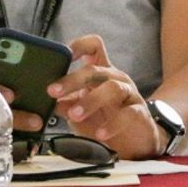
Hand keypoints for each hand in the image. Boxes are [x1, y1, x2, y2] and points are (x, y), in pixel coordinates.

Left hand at [48, 35, 165, 159]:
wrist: (133, 140)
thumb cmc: (104, 120)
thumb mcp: (78, 111)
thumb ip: (65, 104)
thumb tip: (48, 101)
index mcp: (100, 73)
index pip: (93, 47)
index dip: (78, 46)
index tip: (62, 56)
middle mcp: (115, 78)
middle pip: (96, 69)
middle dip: (72, 80)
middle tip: (53, 92)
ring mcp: (129, 93)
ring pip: (113, 87)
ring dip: (91, 100)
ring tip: (75, 115)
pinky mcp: (140, 112)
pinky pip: (128, 114)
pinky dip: (112, 124)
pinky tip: (100, 133)